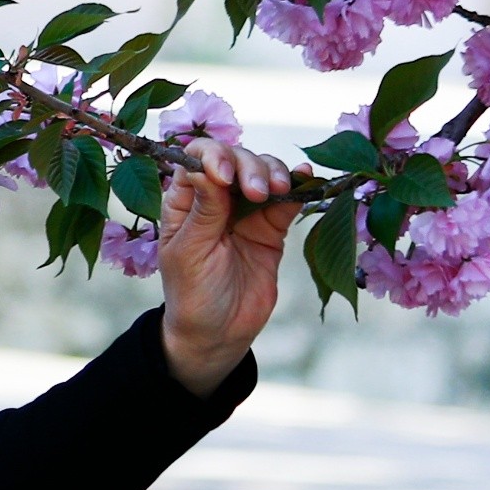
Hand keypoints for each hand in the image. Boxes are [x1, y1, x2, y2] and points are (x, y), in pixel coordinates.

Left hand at [156, 138, 294, 395]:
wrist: (219, 334)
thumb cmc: (192, 293)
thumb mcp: (190, 252)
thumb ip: (204, 210)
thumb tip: (207, 166)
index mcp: (185, 200)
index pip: (196, 158)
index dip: (213, 156)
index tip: (225, 176)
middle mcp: (215, 198)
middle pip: (235, 159)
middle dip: (249, 166)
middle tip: (259, 192)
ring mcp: (246, 211)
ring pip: (263, 172)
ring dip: (274, 172)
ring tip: (279, 190)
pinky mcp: (272, 228)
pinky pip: (287, 199)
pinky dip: (297, 185)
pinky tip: (304, 178)